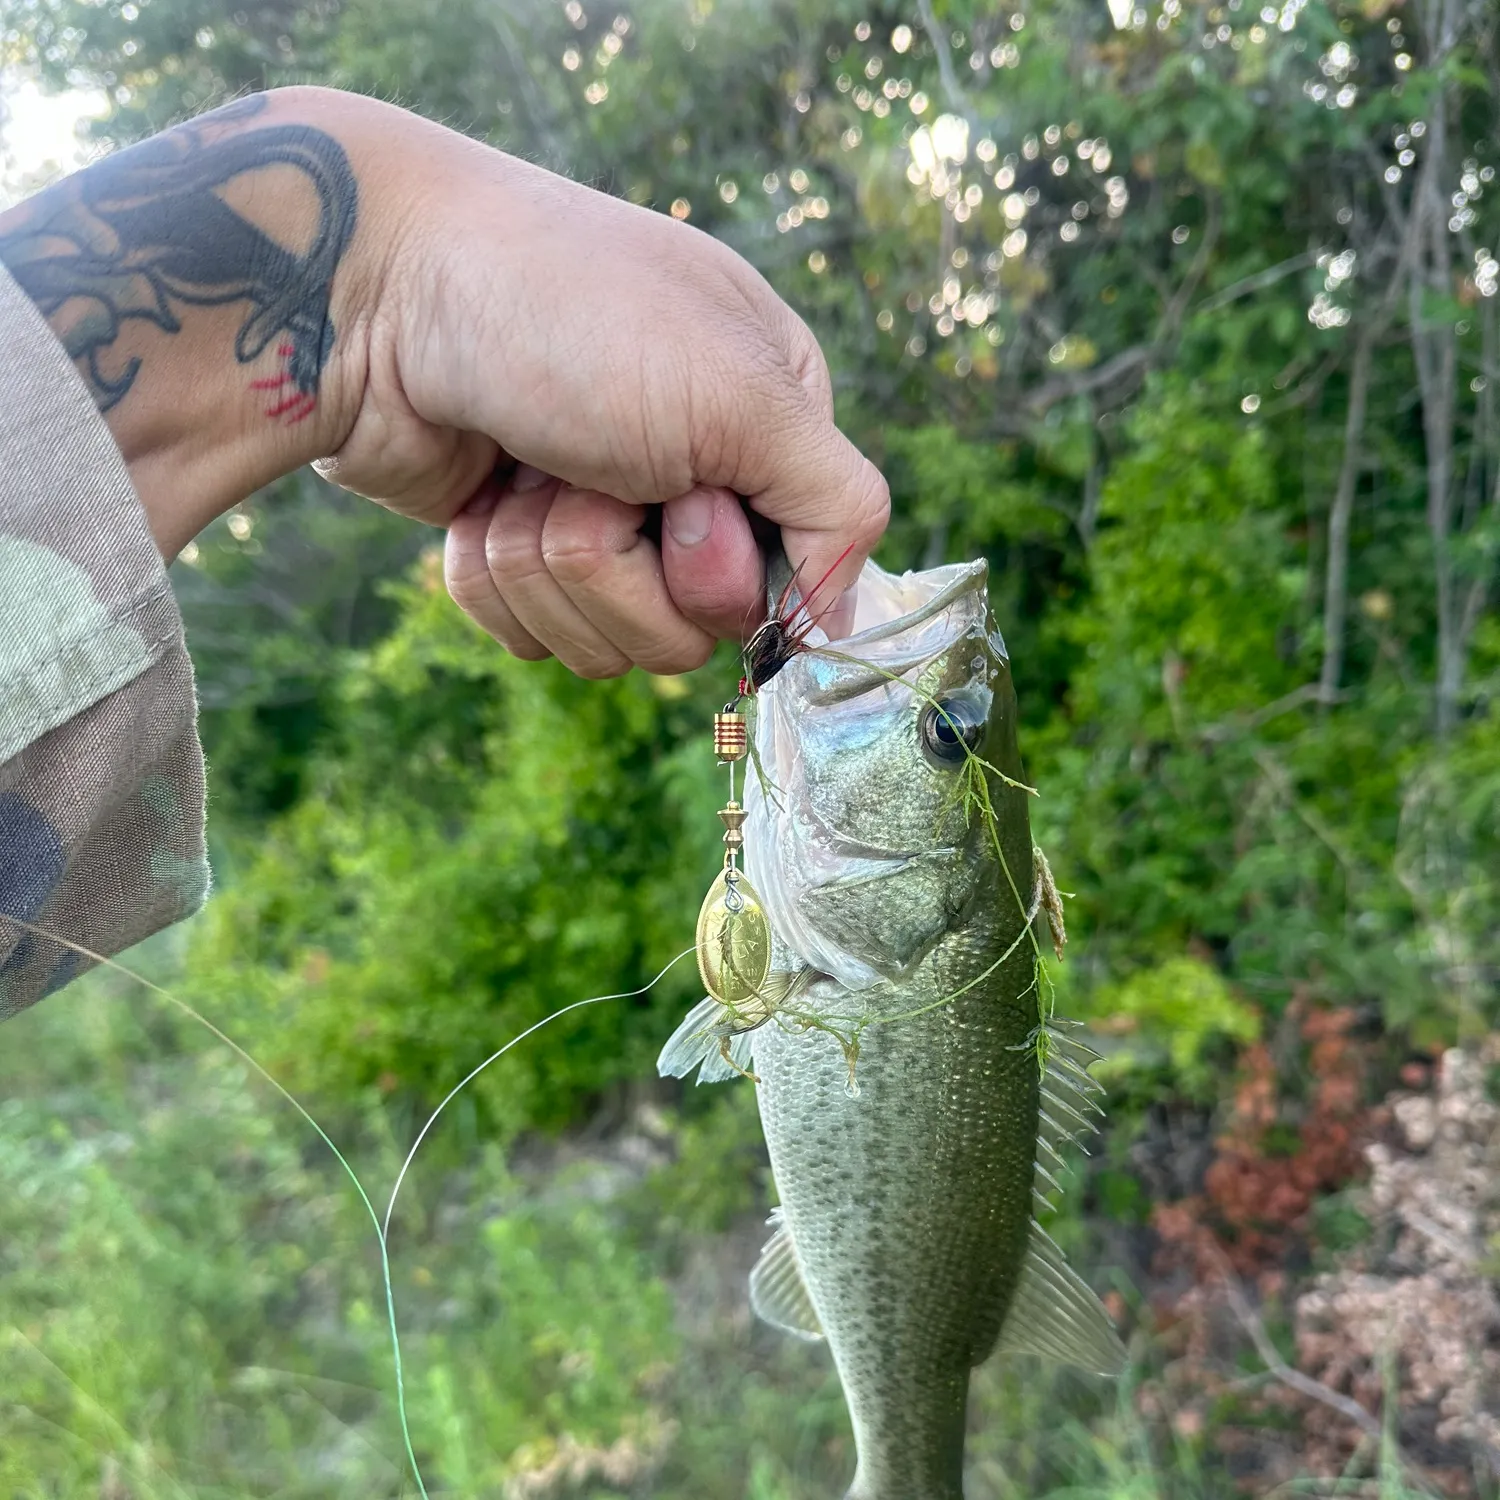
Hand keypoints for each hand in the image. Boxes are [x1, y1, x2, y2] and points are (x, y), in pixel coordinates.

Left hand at [0, 86, 887, 675]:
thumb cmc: (566, 315)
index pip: (789, 581)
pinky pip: (526, 636)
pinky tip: (477, 498)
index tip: (678, 496)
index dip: (720, 568)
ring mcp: (599, 518)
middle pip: (688, 632)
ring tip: (522, 468)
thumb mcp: (744, 395)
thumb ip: (836, 506)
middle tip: (580, 469)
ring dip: (544, 566)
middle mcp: (691, 479)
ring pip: (602, 645)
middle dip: (615, 566)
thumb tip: (844, 622)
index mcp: (767, 429)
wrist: (371, 291)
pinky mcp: (519, 550)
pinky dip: (489, 578)